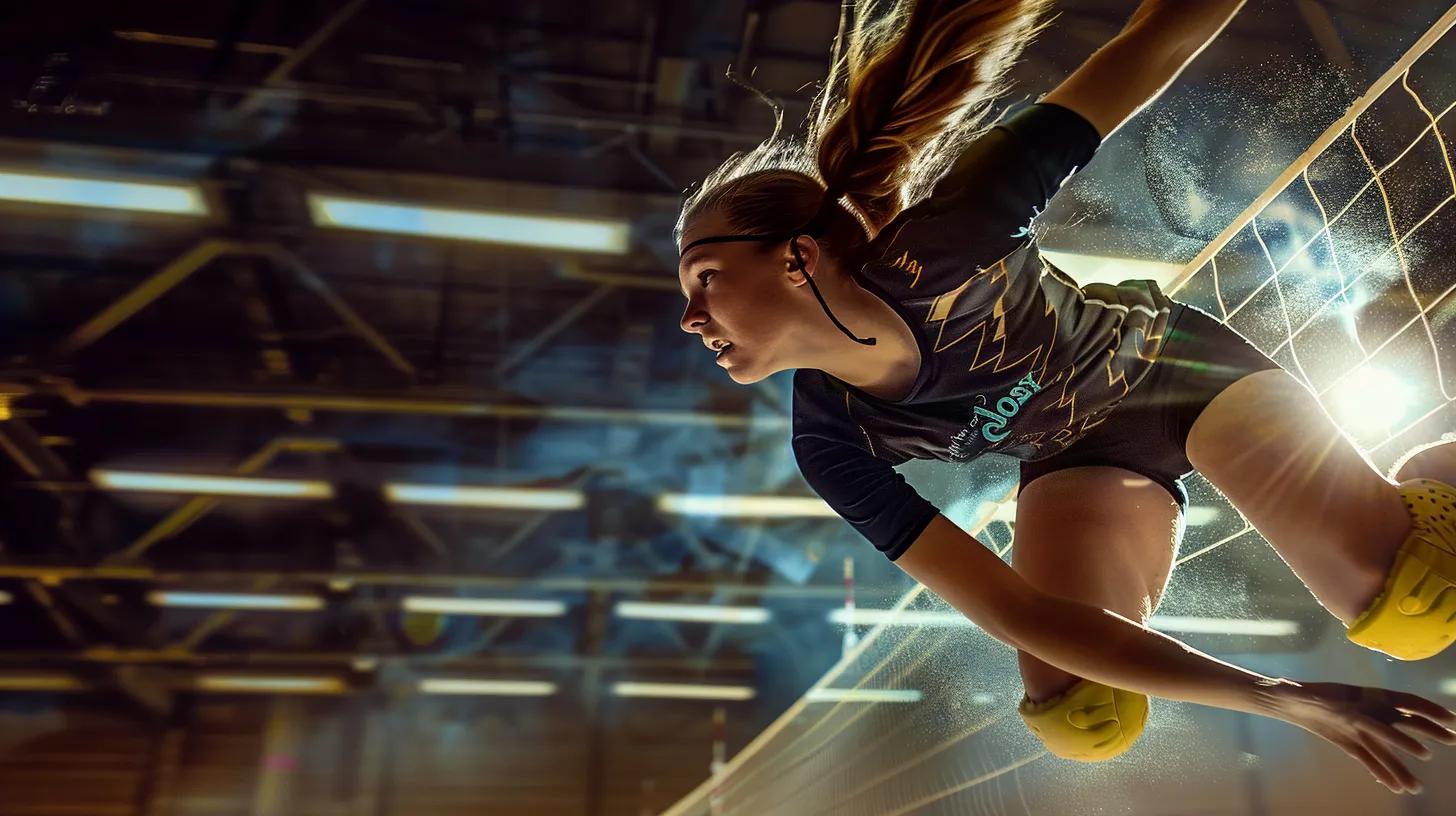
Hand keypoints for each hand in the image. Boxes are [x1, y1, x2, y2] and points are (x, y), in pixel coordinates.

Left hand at [1273, 681, 1455, 793]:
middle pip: (1401, 725)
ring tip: (1416, 788)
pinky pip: (1370, 761)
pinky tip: (1396, 788)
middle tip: (1452, 740)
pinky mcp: (1351, 745)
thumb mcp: (1293, 690)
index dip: (1423, 708)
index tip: (1446, 717)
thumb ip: (1294, 691)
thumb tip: (1286, 685)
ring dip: (1401, 769)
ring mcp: (1360, 732)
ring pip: (1386, 752)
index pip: (1398, 702)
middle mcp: (1366, 714)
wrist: (1287, 704)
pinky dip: (1382, 773)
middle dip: (1427, 732)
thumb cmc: (1292, 692)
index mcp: (1360, 698)